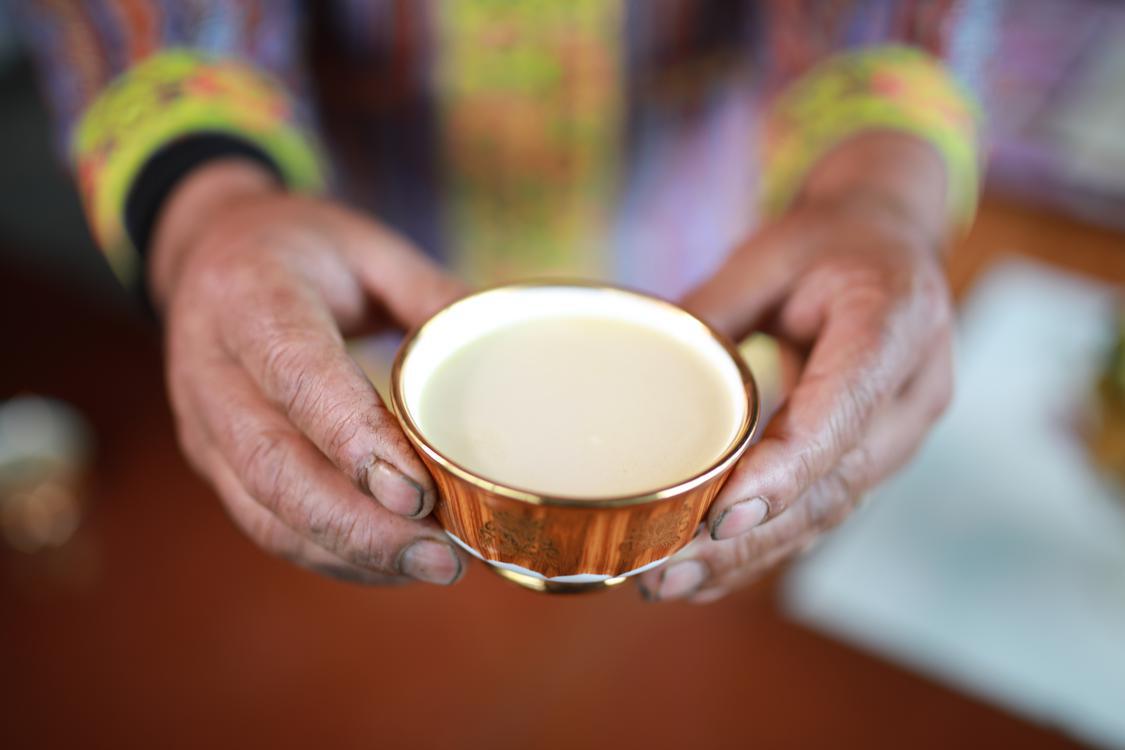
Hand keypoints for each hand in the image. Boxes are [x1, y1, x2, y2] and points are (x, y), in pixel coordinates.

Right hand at [151, 159, 467, 584]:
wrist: (209, 253)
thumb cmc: (300, 248)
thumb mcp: (367, 245)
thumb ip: (431, 294)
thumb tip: (511, 357)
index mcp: (248, 296)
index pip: (296, 374)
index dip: (353, 438)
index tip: (417, 491)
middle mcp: (210, 367)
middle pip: (274, 466)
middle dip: (359, 525)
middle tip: (443, 556)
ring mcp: (202, 422)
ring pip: (265, 511)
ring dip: (349, 553)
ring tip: (431, 567)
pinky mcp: (213, 461)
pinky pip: (264, 523)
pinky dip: (329, 554)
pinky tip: (390, 563)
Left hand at [638, 133, 955, 601]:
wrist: (891, 240)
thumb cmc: (828, 241)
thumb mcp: (767, 253)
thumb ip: (710, 310)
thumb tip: (633, 368)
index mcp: (895, 325)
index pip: (840, 414)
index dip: (782, 472)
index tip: (720, 516)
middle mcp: (913, 393)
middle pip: (831, 484)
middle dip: (748, 539)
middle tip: (667, 571)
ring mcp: (902, 433)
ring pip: (828, 512)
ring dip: (751, 557)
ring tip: (672, 584)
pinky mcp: (876, 456)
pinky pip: (824, 510)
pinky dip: (768, 546)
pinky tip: (711, 574)